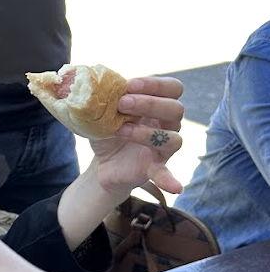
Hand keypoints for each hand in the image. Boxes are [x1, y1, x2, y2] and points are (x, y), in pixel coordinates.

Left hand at [92, 76, 185, 194]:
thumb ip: (106, 98)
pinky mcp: (154, 167)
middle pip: (175, 109)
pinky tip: (176, 188)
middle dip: (149, 103)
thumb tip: (95, 83)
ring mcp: (163, 147)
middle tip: (122, 103)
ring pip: (173, 137)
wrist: (102, 163)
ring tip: (121, 130)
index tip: (129, 85)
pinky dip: (170, 180)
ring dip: (146, 132)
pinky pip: (166, 173)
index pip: (173, 88)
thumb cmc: (109, 131)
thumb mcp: (104, 113)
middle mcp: (167, 124)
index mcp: (158, 106)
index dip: (155, 84)